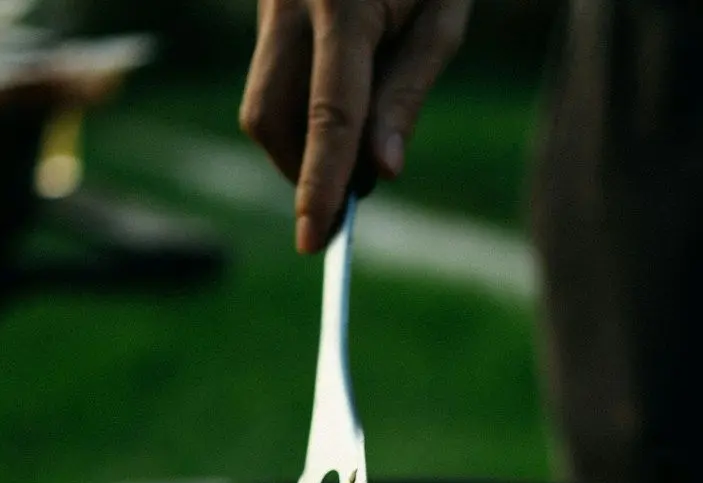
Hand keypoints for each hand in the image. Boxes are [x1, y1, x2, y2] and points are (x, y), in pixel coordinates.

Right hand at [240, 0, 472, 253]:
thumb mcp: (443, 13)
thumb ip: (408, 92)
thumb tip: (381, 173)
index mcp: (344, 0)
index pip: (330, 111)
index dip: (320, 181)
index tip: (316, 238)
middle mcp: (290, 0)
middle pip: (271, 115)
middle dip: (302, 168)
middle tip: (349, 195)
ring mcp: (268, 1)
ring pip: (259, 105)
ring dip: (300, 146)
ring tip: (354, 140)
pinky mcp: (263, 9)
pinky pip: (268, 80)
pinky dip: (300, 114)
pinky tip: (338, 105)